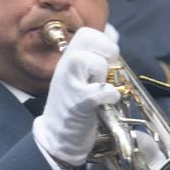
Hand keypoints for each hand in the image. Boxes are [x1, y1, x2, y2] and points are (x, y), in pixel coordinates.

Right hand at [32, 26, 120, 166]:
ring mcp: (70, 84)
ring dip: (106, 77)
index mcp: (68, 60)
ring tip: (99, 91)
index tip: (106, 63)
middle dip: (107, 52)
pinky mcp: (78, 103)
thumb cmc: (73, 108)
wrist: (57, 137)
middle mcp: (65, 67)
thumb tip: (112, 34)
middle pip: (89, 37)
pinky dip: (110, 96)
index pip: (88, 33)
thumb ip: (93, 57)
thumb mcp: (80, 77)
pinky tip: (105, 104)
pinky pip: (101, 90)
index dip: (104, 43)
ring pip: (95, 62)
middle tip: (105, 73)